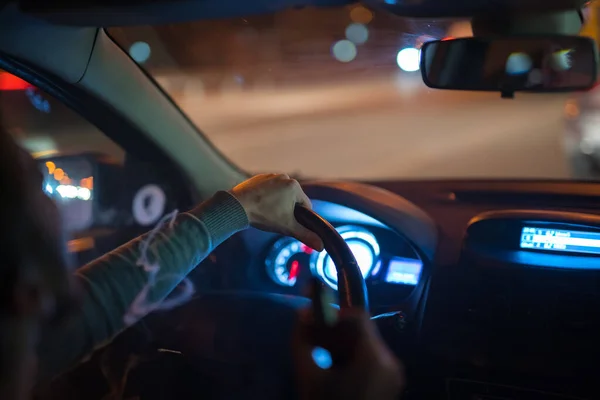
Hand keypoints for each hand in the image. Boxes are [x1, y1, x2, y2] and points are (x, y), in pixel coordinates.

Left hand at [230, 174, 323, 250]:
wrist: (236, 206)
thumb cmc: (264, 215)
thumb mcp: (287, 227)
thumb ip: (305, 235)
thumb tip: (321, 246)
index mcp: (294, 186)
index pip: (306, 206)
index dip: (300, 218)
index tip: (288, 223)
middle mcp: (284, 177)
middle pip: (293, 199)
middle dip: (287, 210)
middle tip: (275, 219)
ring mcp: (270, 176)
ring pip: (280, 194)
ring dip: (277, 204)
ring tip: (266, 213)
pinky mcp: (258, 178)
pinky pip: (268, 190)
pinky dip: (266, 198)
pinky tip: (258, 206)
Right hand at [292, 282, 403, 399]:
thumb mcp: (309, 376)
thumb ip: (302, 340)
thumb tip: (301, 314)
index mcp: (375, 358)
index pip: (357, 316)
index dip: (332, 311)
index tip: (311, 315)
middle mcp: (390, 362)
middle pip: (361, 331)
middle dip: (333, 328)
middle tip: (308, 331)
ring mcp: (392, 376)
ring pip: (363, 345)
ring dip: (338, 342)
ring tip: (315, 349)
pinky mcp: (388, 386)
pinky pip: (368, 360)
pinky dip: (348, 357)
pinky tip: (328, 365)